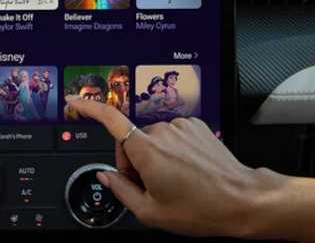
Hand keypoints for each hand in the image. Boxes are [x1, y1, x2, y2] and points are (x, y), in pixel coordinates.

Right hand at [64, 95, 282, 237]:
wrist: (240, 199)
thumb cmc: (200, 208)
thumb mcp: (151, 212)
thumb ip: (120, 190)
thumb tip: (106, 177)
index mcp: (147, 150)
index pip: (110, 120)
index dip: (88, 109)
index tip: (74, 103)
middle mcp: (163, 131)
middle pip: (132, 141)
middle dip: (133, 163)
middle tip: (151, 188)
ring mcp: (182, 126)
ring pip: (153, 140)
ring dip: (155, 157)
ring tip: (174, 183)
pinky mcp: (197, 126)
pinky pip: (173, 136)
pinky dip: (173, 151)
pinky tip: (186, 171)